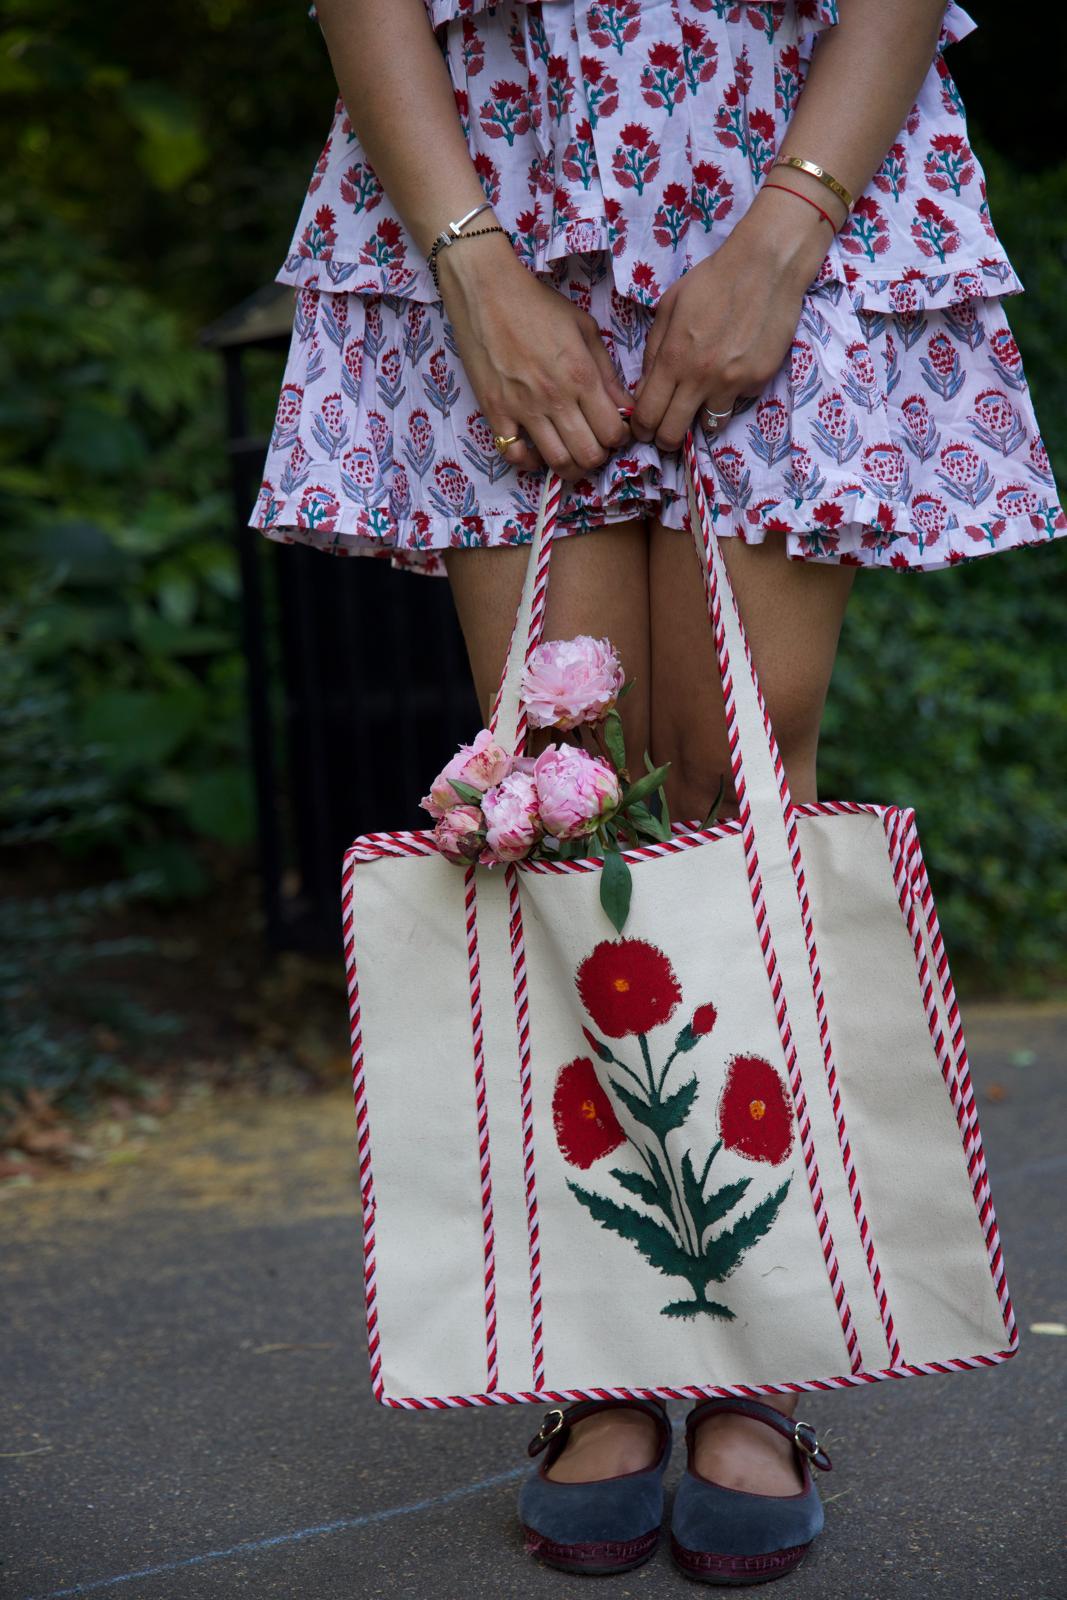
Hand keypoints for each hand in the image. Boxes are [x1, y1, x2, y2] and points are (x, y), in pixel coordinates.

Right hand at [438, 234, 632, 480]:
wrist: (486, 292)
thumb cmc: (538, 305)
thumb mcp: (584, 328)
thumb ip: (607, 372)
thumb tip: (625, 406)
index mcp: (581, 376)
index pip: (613, 431)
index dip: (620, 438)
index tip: (614, 430)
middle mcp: (555, 398)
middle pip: (588, 455)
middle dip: (598, 457)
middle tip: (594, 446)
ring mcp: (523, 408)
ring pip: (556, 461)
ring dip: (570, 467)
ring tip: (571, 455)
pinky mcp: (495, 412)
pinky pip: (514, 454)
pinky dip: (529, 462)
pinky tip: (536, 451)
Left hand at [630, 190, 830, 451]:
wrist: (766, 266)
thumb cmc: (712, 280)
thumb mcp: (669, 307)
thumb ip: (654, 351)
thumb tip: (645, 387)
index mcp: (673, 358)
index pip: (647, 414)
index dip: (640, 428)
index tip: (643, 429)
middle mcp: (700, 378)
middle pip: (673, 433)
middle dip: (664, 438)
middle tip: (666, 430)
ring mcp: (732, 383)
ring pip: (709, 426)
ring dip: (701, 419)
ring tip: (701, 402)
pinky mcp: (759, 381)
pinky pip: (738, 401)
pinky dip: (732, 394)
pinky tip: (735, 369)